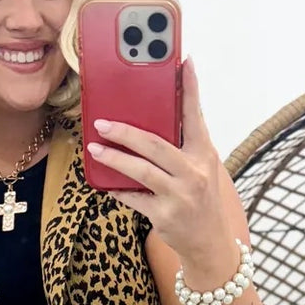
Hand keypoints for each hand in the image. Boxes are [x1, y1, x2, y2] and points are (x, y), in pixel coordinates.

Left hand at [85, 55, 228, 261]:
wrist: (209, 243)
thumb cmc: (201, 199)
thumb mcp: (202, 168)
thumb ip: (185, 143)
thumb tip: (160, 115)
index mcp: (204, 154)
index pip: (196, 115)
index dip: (189, 88)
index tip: (183, 61)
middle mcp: (195, 173)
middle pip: (155, 145)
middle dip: (125, 132)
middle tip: (102, 123)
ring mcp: (180, 195)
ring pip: (140, 171)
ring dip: (114, 158)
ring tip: (95, 149)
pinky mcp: (165, 216)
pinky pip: (134, 198)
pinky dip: (118, 190)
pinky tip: (105, 183)